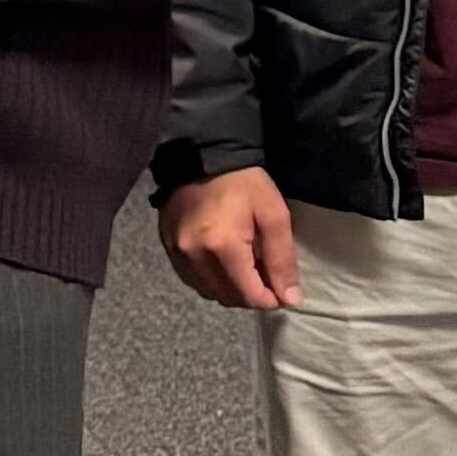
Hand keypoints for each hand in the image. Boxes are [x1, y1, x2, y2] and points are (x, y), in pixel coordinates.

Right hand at [157, 165, 300, 313]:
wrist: (201, 155)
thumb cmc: (244, 183)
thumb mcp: (274, 215)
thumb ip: (282, 260)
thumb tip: (290, 299)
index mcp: (223, 247)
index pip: (248, 295)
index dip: (270, 300)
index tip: (282, 291)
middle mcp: (194, 255)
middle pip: (228, 297)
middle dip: (251, 296)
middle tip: (266, 277)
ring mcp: (176, 252)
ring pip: (208, 292)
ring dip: (230, 290)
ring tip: (245, 271)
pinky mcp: (166, 246)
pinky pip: (191, 279)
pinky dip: (210, 280)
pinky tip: (222, 264)